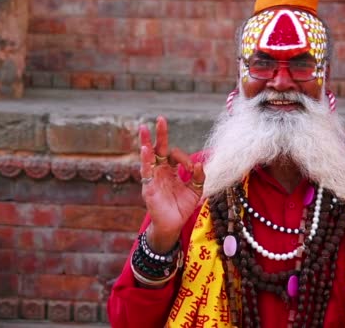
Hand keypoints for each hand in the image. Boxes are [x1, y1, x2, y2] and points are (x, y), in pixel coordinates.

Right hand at [139, 116, 204, 253]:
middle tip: (161, 119)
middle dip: (160, 134)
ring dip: (147, 142)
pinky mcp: (149, 187)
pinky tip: (145, 149)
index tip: (192, 169)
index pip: (175, 156)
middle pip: (159, 149)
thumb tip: (199, 164)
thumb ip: (199, 178)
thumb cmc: (182, 208)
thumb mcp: (195, 191)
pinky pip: (146, 171)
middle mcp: (160, 171)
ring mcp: (153, 178)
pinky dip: (145, 160)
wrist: (173, 225)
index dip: (185, 159)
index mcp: (171, 171)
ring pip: (148, 157)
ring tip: (144, 128)